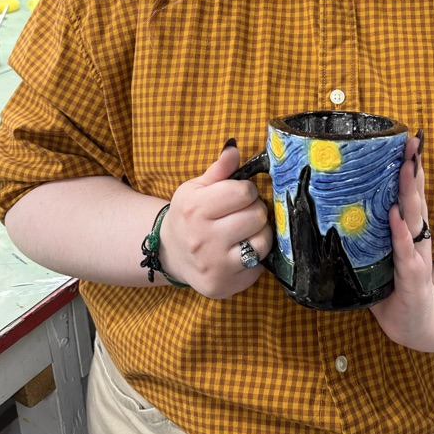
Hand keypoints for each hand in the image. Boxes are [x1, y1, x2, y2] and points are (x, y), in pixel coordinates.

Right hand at [157, 142, 272, 297]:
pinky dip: (256, 257)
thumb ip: (219, 169)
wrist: (171, 253)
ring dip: (259, 234)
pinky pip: (259, 267)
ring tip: (245, 232)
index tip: (239, 195)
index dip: (246, 191)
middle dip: (255, 211)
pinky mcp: (224, 286)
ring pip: (262, 242)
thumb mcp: (196, 188)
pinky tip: (241, 251)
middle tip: (243, 214)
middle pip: (257, 216)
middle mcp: (203, 239)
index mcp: (195, 209)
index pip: (244, 192)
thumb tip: (234, 147)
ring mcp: (214, 266)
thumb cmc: (189, 216)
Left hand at [369, 135, 433, 349]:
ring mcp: (416, 254)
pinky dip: (401, 234)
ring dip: (410, 192)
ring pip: (414, 218)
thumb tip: (325, 203)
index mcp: (407, 227)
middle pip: (415, 196)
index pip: (408, 190)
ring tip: (407, 168)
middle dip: (413, 169)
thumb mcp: (376, 251)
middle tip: (411, 143)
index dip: (408, 165)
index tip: (407, 139)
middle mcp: (416, 235)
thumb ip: (361, 229)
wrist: (416, 323)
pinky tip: (395, 217)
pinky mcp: (413, 277)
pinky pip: (406, 252)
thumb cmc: (392, 282)